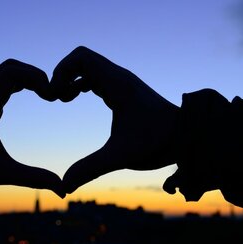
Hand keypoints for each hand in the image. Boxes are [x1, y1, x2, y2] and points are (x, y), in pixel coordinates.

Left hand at [0, 59, 65, 199]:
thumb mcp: (3, 175)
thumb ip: (34, 178)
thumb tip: (64, 190)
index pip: (11, 73)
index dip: (36, 77)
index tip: (51, 96)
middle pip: (9, 67)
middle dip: (34, 75)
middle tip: (52, 93)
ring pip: (4, 72)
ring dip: (27, 78)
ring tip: (46, 94)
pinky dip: (18, 83)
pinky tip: (33, 96)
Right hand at [49, 46, 179, 193]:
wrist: (188, 137)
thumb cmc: (158, 143)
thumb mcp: (120, 156)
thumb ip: (90, 169)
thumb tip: (64, 186)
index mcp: (117, 84)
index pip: (80, 57)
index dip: (61, 71)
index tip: (55, 96)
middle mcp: (119, 77)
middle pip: (81, 59)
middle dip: (62, 74)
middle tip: (55, 98)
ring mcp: (122, 82)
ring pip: (88, 67)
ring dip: (71, 78)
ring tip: (62, 100)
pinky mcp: (124, 90)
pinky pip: (96, 76)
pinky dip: (81, 83)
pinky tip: (76, 100)